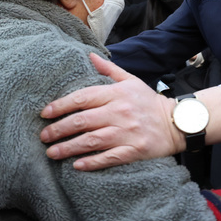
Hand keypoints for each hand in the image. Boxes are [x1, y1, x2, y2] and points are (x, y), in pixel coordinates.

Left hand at [40, 53, 184, 170]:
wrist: (177, 122)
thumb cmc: (148, 101)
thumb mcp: (130, 80)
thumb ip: (108, 70)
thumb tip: (89, 55)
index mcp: (116, 93)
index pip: (82, 98)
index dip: (61, 106)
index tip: (45, 113)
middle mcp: (120, 112)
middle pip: (82, 121)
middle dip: (59, 129)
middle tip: (43, 136)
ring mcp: (127, 132)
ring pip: (92, 141)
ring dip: (69, 148)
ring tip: (52, 153)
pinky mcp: (135, 150)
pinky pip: (109, 157)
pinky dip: (92, 162)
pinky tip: (77, 165)